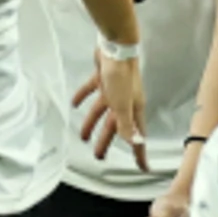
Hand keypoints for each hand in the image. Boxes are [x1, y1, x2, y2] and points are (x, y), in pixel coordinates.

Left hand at [80, 52, 149, 170]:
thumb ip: (126, 124)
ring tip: (82, 136)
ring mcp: (114, 92)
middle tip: (99, 156)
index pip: (138, 137)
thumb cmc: (122, 77)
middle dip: (107, 142)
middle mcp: (125, 103)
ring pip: (102, 113)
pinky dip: (83, 98)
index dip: (140, 153)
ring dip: (92, 124)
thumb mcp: (123, 104)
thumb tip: (135, 144)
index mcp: (133, 110)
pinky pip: (92, 92)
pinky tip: (74, 103)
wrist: (116, 48)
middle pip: (115, 128)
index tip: (143, 168)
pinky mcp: (103, 80)